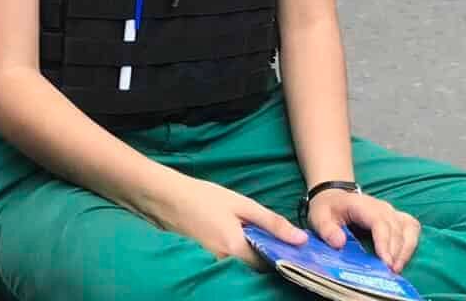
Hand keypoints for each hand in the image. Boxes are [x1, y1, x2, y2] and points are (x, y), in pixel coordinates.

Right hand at [151, 176, 308, 268]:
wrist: (166, 197)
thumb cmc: (203, 197)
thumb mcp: (241, 204)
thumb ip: (271, 222)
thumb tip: (300, 239)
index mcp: (236, 248)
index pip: (268, 265)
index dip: (281, 256)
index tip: (292, 248)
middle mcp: (224, 262)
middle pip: (254, 268)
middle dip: (266, 256)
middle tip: (276, 240)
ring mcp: (212, 263)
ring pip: (240, 265)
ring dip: (251, 254)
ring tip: (257, 236)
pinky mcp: (204, 260)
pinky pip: (227, 261)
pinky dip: (236, 253)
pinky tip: (237, 237)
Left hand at [306, 189, 421, 275]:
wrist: (334, 197)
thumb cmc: (328, 209)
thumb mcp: (319, 217)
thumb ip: (327, 230)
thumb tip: (340, 242)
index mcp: (363, 205)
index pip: (379, 222)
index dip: (384, 242)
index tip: (385, 262)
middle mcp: (382, 207)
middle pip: (396, 229)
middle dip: (395, 252)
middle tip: (390, 273)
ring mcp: (392, 212)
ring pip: (408, 228)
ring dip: (406, 250)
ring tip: (396, 269)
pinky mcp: (397, 218)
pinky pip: (412, 229)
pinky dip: (411, 244)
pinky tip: (402, 259)